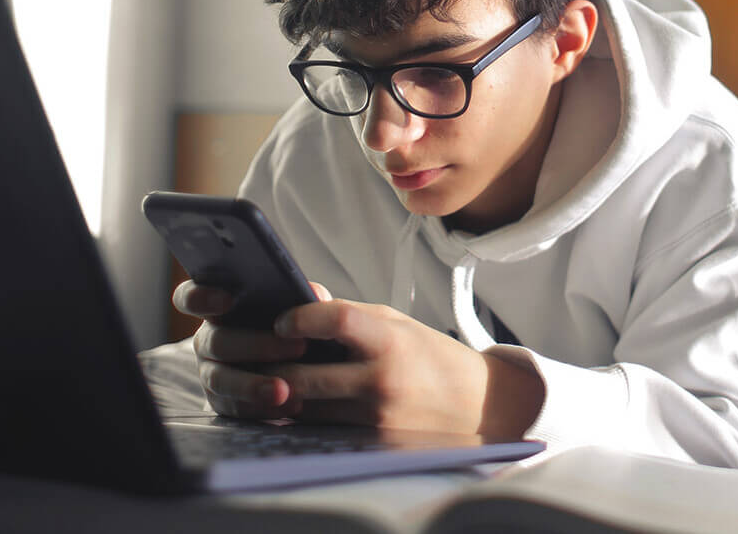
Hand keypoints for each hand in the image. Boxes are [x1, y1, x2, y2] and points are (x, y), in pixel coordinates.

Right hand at [172, 277, 329, 419]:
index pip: (190, 298)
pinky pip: (234, 408)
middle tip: (297, 347)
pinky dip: (261, 408)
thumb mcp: (295, 307)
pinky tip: (288, 405)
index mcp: (217, 309)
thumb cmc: (289, 326)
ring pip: (221, 379)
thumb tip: (314, 294)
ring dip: (252, 385)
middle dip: (256, 345)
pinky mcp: (222, 402)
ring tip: (285, 390)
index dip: (201, 297)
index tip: (227, 299)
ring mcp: (210, 373)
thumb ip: (299, 296)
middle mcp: (208, 340)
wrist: (297, 366)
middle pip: (217, 342)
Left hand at [261, 299, 543, 437]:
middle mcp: (382, 381)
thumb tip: (303, 292)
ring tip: (274, 377)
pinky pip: (321, 430)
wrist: (479, 407)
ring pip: (305, 408)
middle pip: (303, 375)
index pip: (334, 319)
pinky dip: (305, 416)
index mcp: (389, 341)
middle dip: (272, 366)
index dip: (300, 318)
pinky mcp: (372, 444)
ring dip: (283, 393)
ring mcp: (375, 418)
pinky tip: (298, 402)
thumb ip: (347, 311)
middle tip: (258, 355)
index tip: (284, 321)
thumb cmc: (431, 358)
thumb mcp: (396, 324)